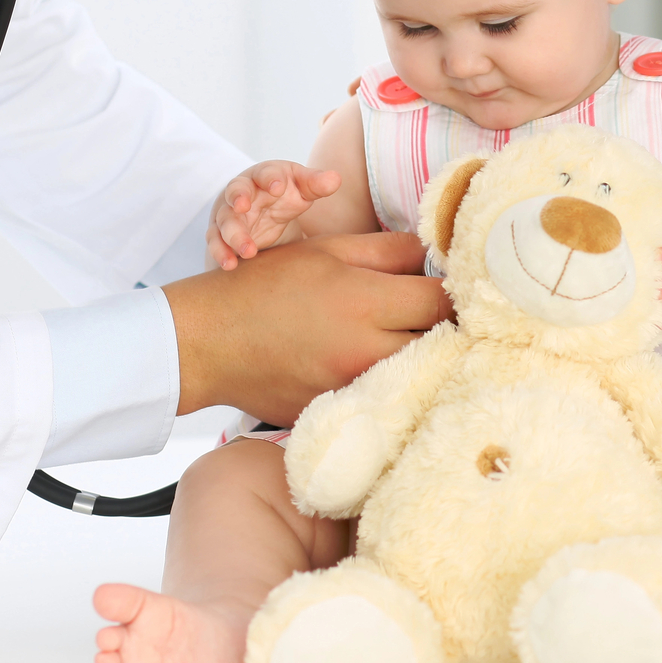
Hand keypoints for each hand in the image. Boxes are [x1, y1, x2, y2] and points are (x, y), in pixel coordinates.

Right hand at [164, 232, 452, 424]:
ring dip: (426, 356)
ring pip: (419, 374)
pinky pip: (388, 398)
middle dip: (446, 325)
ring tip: (412, 337)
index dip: (453, 288)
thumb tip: (436, 253)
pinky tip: (384, 366)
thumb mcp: (328, 251)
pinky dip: (396, 383)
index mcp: (365, 303)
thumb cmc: (266, 287)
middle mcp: (365, 351)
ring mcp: (354, 388)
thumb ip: (389, 250)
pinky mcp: (341, 412)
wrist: (208, 343)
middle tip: (436, 312)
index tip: (449, 283)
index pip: (443, 300)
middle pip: (441, 341)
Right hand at [208, 161, 340, 268]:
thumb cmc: (286, 194)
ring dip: (233, 235)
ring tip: (249, 251)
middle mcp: (242, 191)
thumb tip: (335, 179)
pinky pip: (216, 243)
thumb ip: (316, 184)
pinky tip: (230, 265)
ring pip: (225, 222)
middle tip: (243, 206)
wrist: (266, 213)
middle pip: (236, 191)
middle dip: (238, 197)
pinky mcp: (221, 234)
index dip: (270, 178)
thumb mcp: (302, 188)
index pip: (265, 172)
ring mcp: (229, 213)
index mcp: (264, 175)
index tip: (278, 186)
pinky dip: (221, 253)